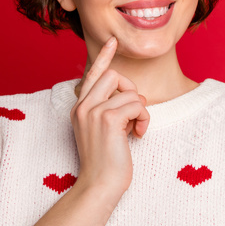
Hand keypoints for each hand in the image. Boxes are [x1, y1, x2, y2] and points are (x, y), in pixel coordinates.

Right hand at [69, 36, 149, 196]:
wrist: (99, 185)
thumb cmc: (106, 163)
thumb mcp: (105, 131)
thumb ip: (112, 110)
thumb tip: (137, 95)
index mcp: (80, 108)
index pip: (93, 74)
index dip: (105, 57)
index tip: (114, 41)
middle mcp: (83, 106)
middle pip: (114, 76)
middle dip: (131, 91)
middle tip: (134, 115)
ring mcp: (93, 111)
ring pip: (130, 92)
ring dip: (140, 111)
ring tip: (134, 130)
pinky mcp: (108, 119)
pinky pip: (138, 104)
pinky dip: (144, 120)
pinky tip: (138, 135)